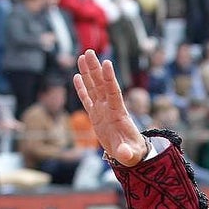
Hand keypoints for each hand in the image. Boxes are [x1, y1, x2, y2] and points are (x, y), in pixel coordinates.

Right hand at [74, 51, 147, 166]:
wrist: (130, 154)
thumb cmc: (132, 153)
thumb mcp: (130, 155)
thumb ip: (127, 153)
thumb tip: (125, 155)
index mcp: (119, 114)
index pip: (114, 92)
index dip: (110, 78)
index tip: (106, 63)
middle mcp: (110, 108)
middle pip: (101, 85)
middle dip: (95, 69)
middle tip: (89, 52)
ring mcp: (102, 110)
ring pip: (94, 88)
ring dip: (88, 73)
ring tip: (83, 57)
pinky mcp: (95, 115)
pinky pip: (87, 99)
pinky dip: (82, 88)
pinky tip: (77, 76)